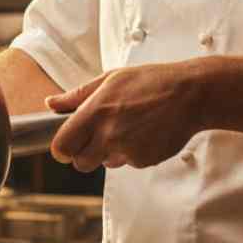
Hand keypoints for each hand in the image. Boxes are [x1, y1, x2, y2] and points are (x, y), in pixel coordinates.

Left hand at [45, 62, 206, 171]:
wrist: (191, 94)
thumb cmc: (151, 81)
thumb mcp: (111, 79)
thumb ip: (77, 95)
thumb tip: (51, 104)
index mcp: (95, 112)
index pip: (62, 146)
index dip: (62, 148)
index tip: (67, 144)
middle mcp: (109, 134)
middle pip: (80, 163)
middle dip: (84, 154)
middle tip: (97, 137)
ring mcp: (127, 150)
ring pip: (105, 163)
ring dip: (110, 152)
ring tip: (128, 128)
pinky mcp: (144, 160)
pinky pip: (128, 163)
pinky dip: (132, 152)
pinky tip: (144, 133)